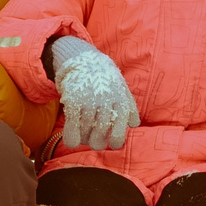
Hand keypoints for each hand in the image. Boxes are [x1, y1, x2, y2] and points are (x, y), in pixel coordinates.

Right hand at [47, 36, 137, 150]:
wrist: (84, 60)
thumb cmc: (105, 78)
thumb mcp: (121, 88)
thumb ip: (129, 107)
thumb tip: (134, 125)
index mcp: (120, 101)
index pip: (119, 127)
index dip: (116, 140)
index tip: (111, 144)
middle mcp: (105, 102)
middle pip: (101, 132)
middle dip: (97, 142)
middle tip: (94, 142)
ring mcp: (88, 101)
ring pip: (86, 130)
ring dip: (84, 138)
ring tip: (83, 137)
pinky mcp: (73, 101)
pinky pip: (72, 124)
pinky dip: (71, 136)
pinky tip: (71, 141)